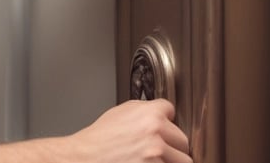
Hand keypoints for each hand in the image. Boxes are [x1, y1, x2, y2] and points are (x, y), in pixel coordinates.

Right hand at [67, 99, 191, 162]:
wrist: (85, 158)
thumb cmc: (98, 140)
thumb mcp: (119, 114)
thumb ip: (143, 110)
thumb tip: (161, 113)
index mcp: (149, 114)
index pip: (172, 111)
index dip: (165, 121)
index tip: (161, 129)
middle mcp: (155, 133)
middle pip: (183, 140)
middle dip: (172, 147)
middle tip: (155, 152)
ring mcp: (156, 155)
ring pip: (184, 161)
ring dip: (171, 162)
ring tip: (153, 160)